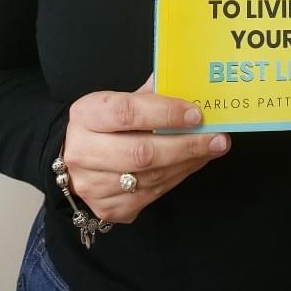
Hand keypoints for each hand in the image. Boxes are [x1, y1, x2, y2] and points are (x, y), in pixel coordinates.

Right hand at [63, 76, 229, 222]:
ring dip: (187, 163)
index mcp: (86, 115)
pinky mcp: (107, 208)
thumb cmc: (103, 123)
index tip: (196, 114)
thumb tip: (188, 82)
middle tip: (218, 138)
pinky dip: (176, 178)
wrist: (72, 157)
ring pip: (150, 178)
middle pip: (142, 152)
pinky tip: (192, 164)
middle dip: (186, 145)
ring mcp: (93, 186)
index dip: (165, 113)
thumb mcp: (117, 101)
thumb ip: (149, 94)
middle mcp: (83, 152)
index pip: (128, 113)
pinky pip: (151, 196)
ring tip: (212, 149)